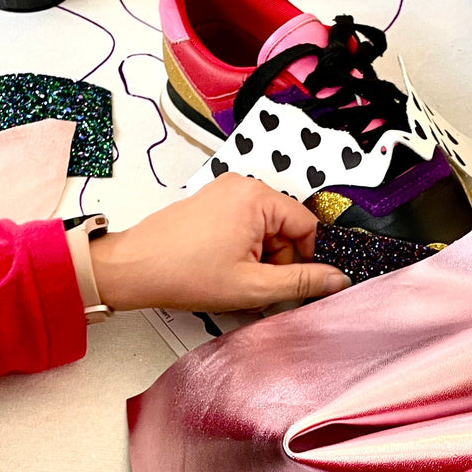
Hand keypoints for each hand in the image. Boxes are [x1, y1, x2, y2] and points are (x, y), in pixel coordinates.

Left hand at [89, 174, 349, 311]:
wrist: (133, 269)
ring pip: (265, 229)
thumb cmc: (184, 273)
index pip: (307, 226)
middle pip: (286, 226)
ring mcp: (224, 192)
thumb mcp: (253, 286)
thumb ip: (302, 282)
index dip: (303, 259)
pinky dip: (242, 249)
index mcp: (257, 197)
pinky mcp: (211, 202)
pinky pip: (245, 225)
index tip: (285, 282)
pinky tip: (222, 267)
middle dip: (277, 260)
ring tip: (233, 277)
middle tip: (253, 284)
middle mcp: (242, 185)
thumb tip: (337, 280)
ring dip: (258, 257)